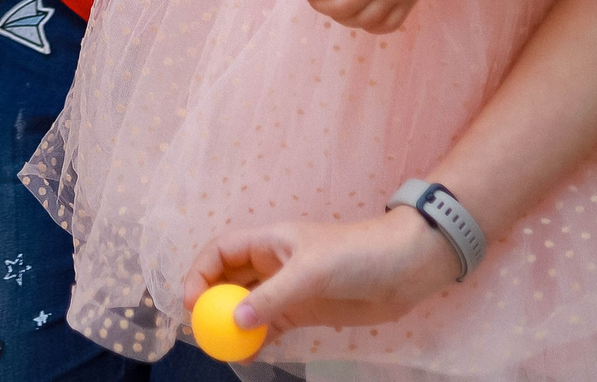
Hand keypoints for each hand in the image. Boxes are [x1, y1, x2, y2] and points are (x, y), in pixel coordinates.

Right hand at [184, 206, 463, 336]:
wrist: (405, 269)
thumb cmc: (357, 254)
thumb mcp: (311, 271)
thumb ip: (274, 297)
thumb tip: (237, 321)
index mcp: (268, 241)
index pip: (221, 252)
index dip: (200, 273)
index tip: (192, 302)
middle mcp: (272, 264)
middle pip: (228, 281)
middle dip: (211, 303)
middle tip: (203, 331)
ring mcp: (287, 290)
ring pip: (247, 306)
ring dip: (233, 324)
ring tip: (224, 348)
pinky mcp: (304, 312)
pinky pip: (270, 326)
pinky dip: (256, 340)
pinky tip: (249, 355)